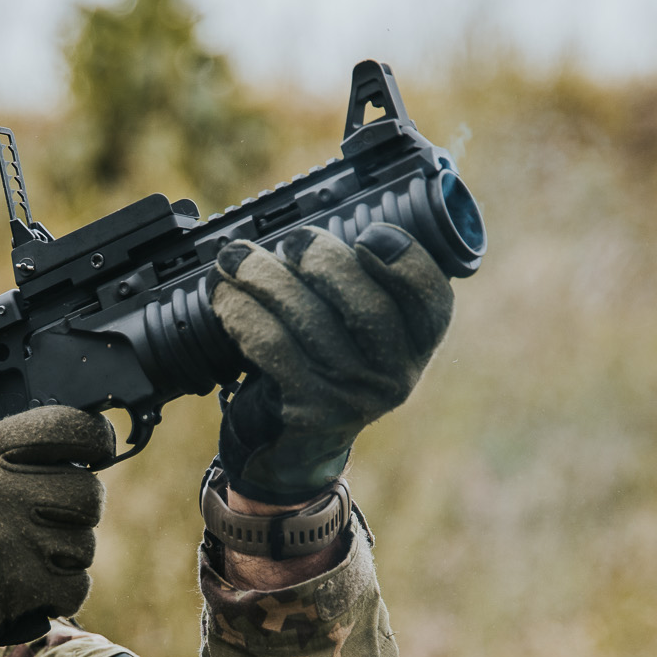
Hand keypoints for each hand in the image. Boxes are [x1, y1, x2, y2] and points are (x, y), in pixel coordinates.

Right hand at [0, 406, 114, 656]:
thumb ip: (8, 450)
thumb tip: (79, 445)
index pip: (69, 426)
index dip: (95, 438)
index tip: (97, 450)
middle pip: (88, 491)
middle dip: (78, 507)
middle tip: (53, 515)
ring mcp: (11, 541)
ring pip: (85, 542)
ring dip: (67, 551)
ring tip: (30, 552)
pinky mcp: (20, 587)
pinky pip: (77, 584)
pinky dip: (63, 589)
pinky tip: (34, 582)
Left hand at [211, 222, 453, 503]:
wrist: (292, 445)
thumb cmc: (324, 363)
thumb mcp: (357, 329)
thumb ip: (358, 278)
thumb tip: (319, 210)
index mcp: (417, 342)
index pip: (431, 300)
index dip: (406, 262)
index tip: (370, 234)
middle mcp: (394, 374)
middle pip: (368, 308)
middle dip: (324, 262)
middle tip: (292, 240)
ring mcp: (352, 397)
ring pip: (311, 324)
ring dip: (265, 280)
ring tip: (234, 257)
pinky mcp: (308, 410)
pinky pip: (272, 349)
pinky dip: (243, 314)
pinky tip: (224, 296)